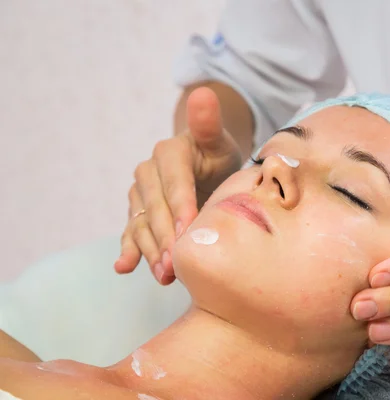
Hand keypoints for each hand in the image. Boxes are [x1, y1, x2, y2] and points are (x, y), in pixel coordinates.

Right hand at [114, 88, 242, 283]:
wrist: (204, 164)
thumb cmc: (215, 153)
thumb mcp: (218, 138)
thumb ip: (208, 122)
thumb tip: (204, 93)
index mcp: (169, 152)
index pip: (174, 181)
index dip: (181, 204)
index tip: (189, 227)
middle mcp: (149, 172)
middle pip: (157, 207)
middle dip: (166, 235)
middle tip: (177, 261)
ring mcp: (141, 195)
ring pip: (144, 223)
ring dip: (151, 249)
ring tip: (164, 273)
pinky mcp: (139, 212)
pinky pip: (132, 231)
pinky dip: (128, 250)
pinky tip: (124, 266)